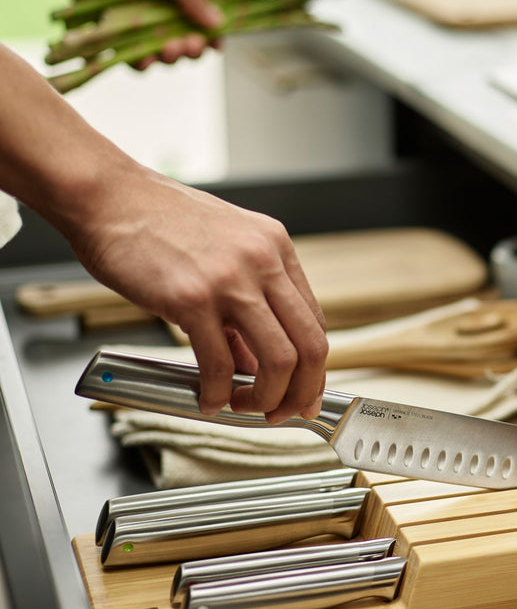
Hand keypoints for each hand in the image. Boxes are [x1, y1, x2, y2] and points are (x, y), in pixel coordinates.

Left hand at [44, 0, 222, 64]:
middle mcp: (156, 9)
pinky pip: (129, 56)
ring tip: (167, 50)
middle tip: (188, 45)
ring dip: (168, 58)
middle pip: (182, 41)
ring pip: (158, 52)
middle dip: (190, 48)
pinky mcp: (112, 29)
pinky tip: (145, 59)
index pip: (199, 21)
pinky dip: (139, 62)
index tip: (215, 45)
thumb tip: (218, 23)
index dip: (209, 36)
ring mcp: (135, 21)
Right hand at [69, 163, 328, 422]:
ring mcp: (231, 280)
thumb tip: (256, 362)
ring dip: (266, 398)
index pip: (315, 322)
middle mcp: (264, 262)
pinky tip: (209, 400)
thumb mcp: (225, 252)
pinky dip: (218, 393)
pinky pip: (219, 364)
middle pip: (310, 345)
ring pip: (279, 360)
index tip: (304, 391)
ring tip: (245, 408)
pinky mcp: (192, 299)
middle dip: (303, 392)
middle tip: (284, 412)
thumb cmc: (159, 222)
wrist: (108, 196)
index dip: (313, 367)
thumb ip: (247, 304)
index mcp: (277, 249)